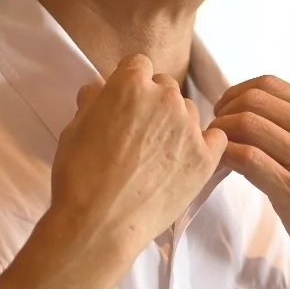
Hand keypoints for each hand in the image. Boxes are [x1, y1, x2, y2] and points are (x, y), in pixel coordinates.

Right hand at [51, 54, 227, 256]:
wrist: (99, 224)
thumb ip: (92, 102)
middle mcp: (165, 98)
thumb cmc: (80, 177)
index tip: (125, 102)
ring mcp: (189, 128)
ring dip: (176, 123)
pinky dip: (204, 144)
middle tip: (139, 132)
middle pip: (166, 86)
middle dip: (154, 102)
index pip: (139, 65)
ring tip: (157, 154)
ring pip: (188, 111)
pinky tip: (186, 160)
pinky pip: (216, 138)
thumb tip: (99, 91)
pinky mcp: (206, 158)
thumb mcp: (73, 129)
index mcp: (131, 84)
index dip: (130, 83)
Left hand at [212, 75, 289, 288]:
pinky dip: (225, 156)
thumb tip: (250, 110)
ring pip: (246, 125)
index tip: (224, 109)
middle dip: (224, 111)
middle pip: (253, 100)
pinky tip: (221, 165)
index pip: (269, 83)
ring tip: (215, 149)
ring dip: (220, 134)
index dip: (236, 92)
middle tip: (214, 130)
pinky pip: (247, 158)